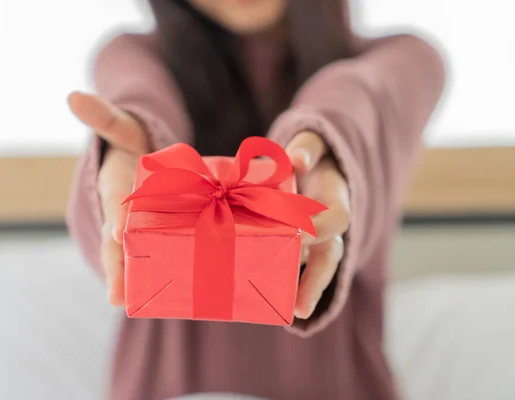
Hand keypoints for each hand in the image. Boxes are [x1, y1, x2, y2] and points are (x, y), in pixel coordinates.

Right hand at [68, 91, 149, 305]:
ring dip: (128, 281)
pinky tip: (160, 300)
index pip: (115, 203)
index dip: (118, 215)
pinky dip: (147, 278)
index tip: (121, 231)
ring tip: (130, 306)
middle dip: (116, 266)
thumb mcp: (122, 129)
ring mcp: (129, 231)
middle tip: (116, 295)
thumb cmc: (131, 148)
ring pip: (126, 259)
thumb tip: (73, 96)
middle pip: (114, 243)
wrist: (135, 163)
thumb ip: (104, 116)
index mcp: (115, 187)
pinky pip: (143, 261)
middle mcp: (118, 213)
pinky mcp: (143, 240)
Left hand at [285, 132, 350, 319]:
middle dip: (315, 282)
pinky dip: (288, 283)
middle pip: (329, 257)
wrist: (317, 164)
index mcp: (336, 200)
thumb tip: (297, 160)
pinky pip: (299, 267)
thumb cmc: (311, 156)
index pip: (335, 219)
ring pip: (316, 269)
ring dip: (303, 292)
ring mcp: (318, 240)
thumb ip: (307, 148)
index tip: (296, 234)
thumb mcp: (314, 144)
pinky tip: (267, 301)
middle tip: (298, 306)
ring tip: (288, 315)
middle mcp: (329, 226)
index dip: (318, 228)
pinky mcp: (302, 246)